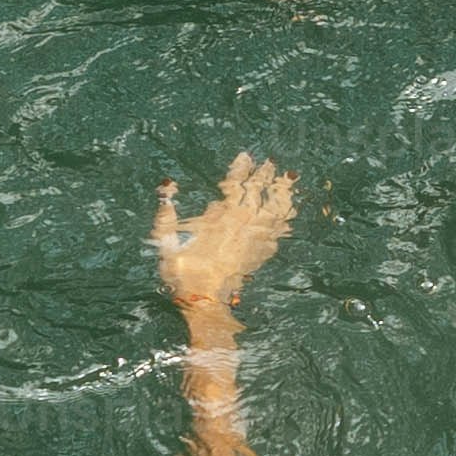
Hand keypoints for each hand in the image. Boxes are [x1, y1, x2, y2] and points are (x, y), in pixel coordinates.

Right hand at [152, 153, 297, 310]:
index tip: (245, 155)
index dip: (240, 168)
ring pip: (275, 209)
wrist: (205, 301)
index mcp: (220, 216)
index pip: (234, 184)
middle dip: (265, 175)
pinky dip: (285, 218)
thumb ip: (165, 214)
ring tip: (290, 180)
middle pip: (259, 192)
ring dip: (282, 193)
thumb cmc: (183, 272)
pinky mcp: (262, 253)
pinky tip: (290, 212)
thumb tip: (168, 187)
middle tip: (271, 162)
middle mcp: (242, 223)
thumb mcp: (165, 242)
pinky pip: (279, 231)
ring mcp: (255, 238)